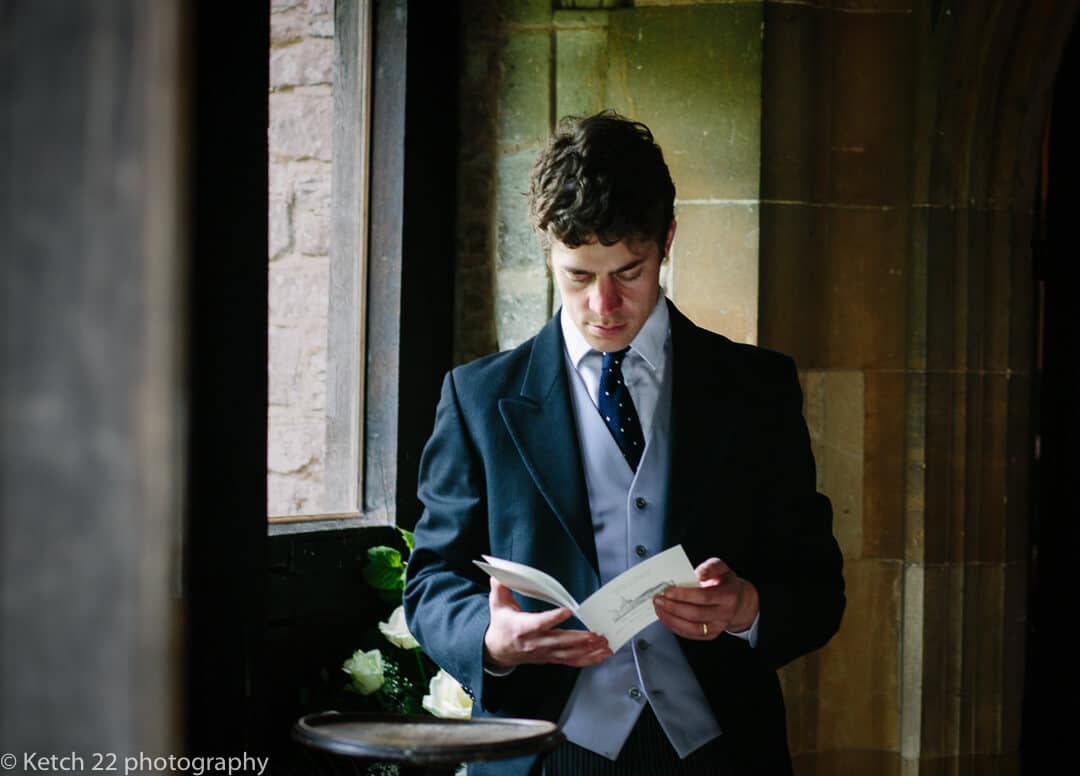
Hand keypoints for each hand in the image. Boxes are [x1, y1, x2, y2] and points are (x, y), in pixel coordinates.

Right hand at [483, 578, 612, 669]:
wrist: (498, 650)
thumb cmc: (502, 625)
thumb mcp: (497, 604)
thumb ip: (499, 588)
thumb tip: (498, 573)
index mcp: (522, 628)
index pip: (539, 623)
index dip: (553, 618)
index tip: (567, 611)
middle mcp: (535, 643)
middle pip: (560, 642)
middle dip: (579, 639)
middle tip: (596, 634)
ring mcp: (545, 652)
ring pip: (569, 654)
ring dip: (589, 650)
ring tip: (604, 644)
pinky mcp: (552, 658)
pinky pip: (572, 661)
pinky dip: (589, 659)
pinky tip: (602, 655)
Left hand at [653, 557, 758, 640]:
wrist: (738, 601)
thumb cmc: (726, 583)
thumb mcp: (722, 568)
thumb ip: (710, 567)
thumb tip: (698, 574)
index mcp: (728, 595)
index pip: (703, 597)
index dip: (684, 595)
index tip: (668, 591)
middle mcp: (724, 614)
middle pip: (695, 614)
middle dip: (673, 607)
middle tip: (658, 599)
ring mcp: (718, 627)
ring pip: (691, 628)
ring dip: (671, 619)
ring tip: (659, 608)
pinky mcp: (710, 635)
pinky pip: (690, 634)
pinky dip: (675, 627)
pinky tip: (666, 617)